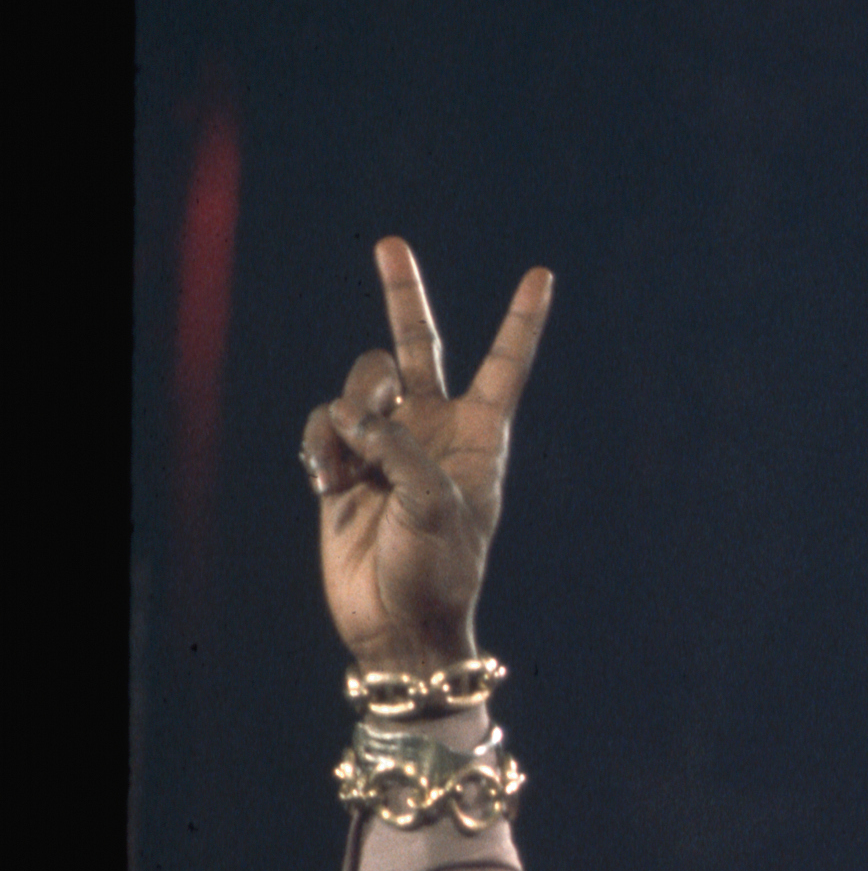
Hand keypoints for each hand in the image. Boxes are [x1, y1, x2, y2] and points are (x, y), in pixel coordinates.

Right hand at [302, 238, 552, 677]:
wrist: (396, 626)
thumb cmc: (437, 575)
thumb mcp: (435, 508)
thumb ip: (398, 447)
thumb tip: (352, 417)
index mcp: (481, 438)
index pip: (505, 366)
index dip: (522, 321)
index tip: (543, 275)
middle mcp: (434, 430)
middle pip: (420, 346)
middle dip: (404, 295)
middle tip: (390, 244)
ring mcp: (388, 444)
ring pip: (361, 385)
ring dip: (352, 410)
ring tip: (352, 460)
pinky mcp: (345, 464)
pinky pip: (325, 424)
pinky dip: (322, 444)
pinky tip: (325, 481)